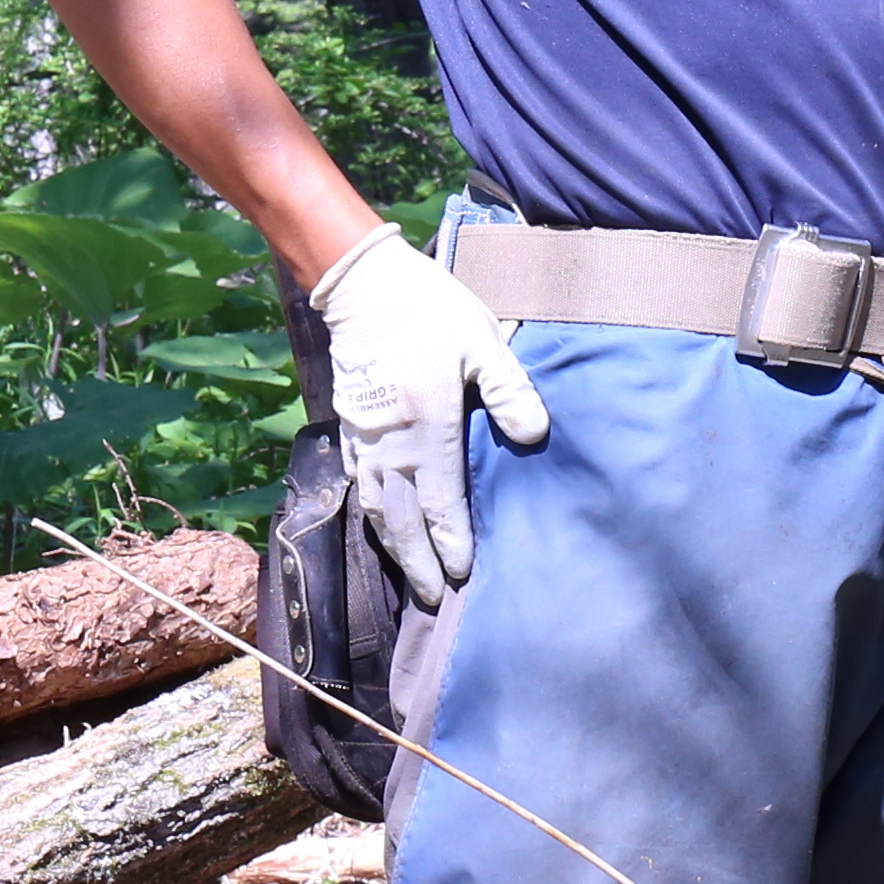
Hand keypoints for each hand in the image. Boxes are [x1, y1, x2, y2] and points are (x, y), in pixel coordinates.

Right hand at [306, 225, 548, 607]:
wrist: (361, 284)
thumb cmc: (429, 310)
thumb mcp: (481, 342)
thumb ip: (508, 390)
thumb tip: (535, 435)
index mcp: (428, 426)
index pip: (440, 501)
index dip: (451, 541)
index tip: (462, 574)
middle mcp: (390, 442)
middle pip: (402, 519)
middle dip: (419, 562)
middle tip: (434, 598)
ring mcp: (363, 437)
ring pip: (375, 508)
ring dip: (393, 547)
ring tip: (410, 577)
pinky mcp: (348, 426)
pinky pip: (358, 484)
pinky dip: (370, 514)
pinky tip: (381, 526)